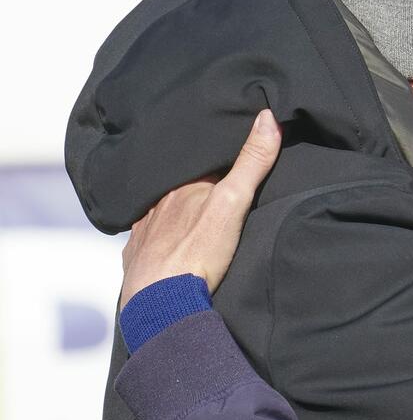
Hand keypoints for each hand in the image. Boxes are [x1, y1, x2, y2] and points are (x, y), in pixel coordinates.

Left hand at [120, 111, 281, 307]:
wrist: (161, 301)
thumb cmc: (197, 253)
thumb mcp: (233, 203)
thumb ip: (251, 163)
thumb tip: (268, 117)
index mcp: (182, 187)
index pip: (204, 169)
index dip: (218, 168)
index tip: (231, 171)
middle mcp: (158, 203)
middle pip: (182, 190)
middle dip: (194, 191)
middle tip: (212, 196)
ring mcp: (144, 229)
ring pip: (161, 213)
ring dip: (174, 215)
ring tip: (191, 222)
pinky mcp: (138, 256)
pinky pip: (147, 241)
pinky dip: (157, 240)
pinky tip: (167, 247)